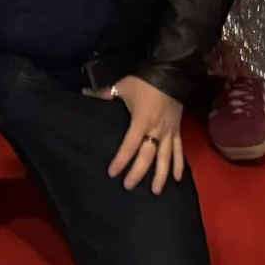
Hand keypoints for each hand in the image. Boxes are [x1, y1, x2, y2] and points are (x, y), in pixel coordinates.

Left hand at [89, 76, 185, 191]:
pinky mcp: (178, 130)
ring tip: (156, 191)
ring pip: (166, 158)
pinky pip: (180, 151)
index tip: (112, 173)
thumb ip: (104, 93)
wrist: (171, 73)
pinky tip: (177, 179)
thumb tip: (84, 93)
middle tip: (129, 186)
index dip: (120, 160)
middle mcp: (156, 130)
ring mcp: (169, 132)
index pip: (129, 146)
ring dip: (161, 175)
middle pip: (147, 156)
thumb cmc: (144, 82)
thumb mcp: (122, 86)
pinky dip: (179, 165)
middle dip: (138, 173)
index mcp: (141, 121)